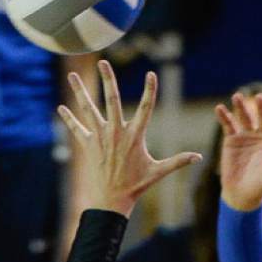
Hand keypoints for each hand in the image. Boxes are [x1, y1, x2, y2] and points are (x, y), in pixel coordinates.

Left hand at [58, 60, 201, 217]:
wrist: (111, 199)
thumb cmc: (136, 185)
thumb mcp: (159, 172)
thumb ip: (178, 161)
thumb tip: (199, 157)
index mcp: (135, 136)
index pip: (145, 108)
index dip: (150, 90)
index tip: (151, 74)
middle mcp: (116, 132)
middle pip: (111, 99)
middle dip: (108, 79)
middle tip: (102, 62)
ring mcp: (99, 137)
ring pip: (89, 108)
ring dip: (80, 91)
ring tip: (73, 75)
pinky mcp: (87, 145)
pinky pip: (76, 128)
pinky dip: (69, 118)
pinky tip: (61, 107)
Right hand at [217, 93, 261, 211]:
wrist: (241, 194)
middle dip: (261, 108)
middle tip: (260, 98)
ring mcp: (247, 136)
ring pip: (245, 118)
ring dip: (241, 107)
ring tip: (237, 96)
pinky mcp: (232, 139)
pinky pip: (228, 125)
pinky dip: (224, 116)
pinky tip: (220, 108)